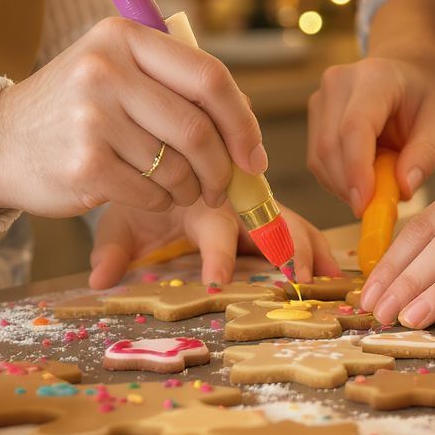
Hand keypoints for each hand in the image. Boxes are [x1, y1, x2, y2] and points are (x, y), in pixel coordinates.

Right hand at [0, 18, 267, 215]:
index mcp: (123, 37)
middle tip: (223, 187)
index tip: (254, 154)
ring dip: (190, 189)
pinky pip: (152, 194)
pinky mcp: (84, 165)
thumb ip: (173, 81)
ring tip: (179, 189)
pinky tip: (146, 194)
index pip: (209, 77)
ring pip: (178, 167)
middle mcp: (106, 70)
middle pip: (198, 128)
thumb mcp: (114, 69)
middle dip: (222, 167)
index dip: (243, 121)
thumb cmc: (73, 109)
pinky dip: (161, 202)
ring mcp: (92, 118)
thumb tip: (246, 121)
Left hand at [88, 201, 339, 288]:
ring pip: (289, 218)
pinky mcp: (268, 210)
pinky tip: (334, 271)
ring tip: (328, 279)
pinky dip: (315, 245)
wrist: (152, 151)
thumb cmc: (139, 192)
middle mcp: (234, 197)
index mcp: (199, 198)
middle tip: (300, 279)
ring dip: (309, 248)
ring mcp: (254, 203)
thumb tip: (100, 279)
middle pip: (267, 218)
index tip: (217, 282)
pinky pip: (296, 223)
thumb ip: (114, 247)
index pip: (214, 226)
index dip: (217, 254)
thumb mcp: (122, 218)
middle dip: (285, 248)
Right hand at [307, 54, 434, 214]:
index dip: (356, 170)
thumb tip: (403, 190)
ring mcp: (321, 98)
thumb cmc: (426, 96)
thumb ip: (425, 154)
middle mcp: (339, 83)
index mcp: (375, 77)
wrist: (408, 71)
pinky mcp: (314, 116)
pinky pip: (317, 160)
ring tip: (379, 186)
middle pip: (330, 146)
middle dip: (350, 186)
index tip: (366, 205)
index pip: (355, 127)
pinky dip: (338, 179)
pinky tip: (364, 177)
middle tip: (380, 209)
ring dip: (345, 186)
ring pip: (319, 157)